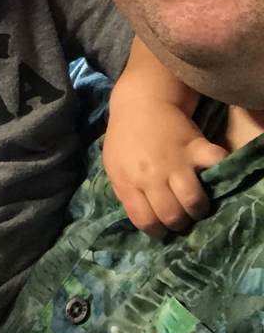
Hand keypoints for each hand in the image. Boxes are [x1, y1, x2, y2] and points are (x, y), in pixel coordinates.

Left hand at [104, 101, 226, 237]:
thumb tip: (142, 218)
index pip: (144, 220)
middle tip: (181, 218)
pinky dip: (220, 174)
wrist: (140, 102)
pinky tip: (212, 178)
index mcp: (128, 180)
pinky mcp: (196, 147)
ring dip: (198, 209)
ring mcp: (175, 161)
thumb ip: (125, 191)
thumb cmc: (125, 137)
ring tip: (196, 205)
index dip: (156, 230)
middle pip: (172, 215)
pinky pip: (216, 167)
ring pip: (193, 200)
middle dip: (179, 224)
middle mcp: (151, 175)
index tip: (162, 228)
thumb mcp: (113, 165)